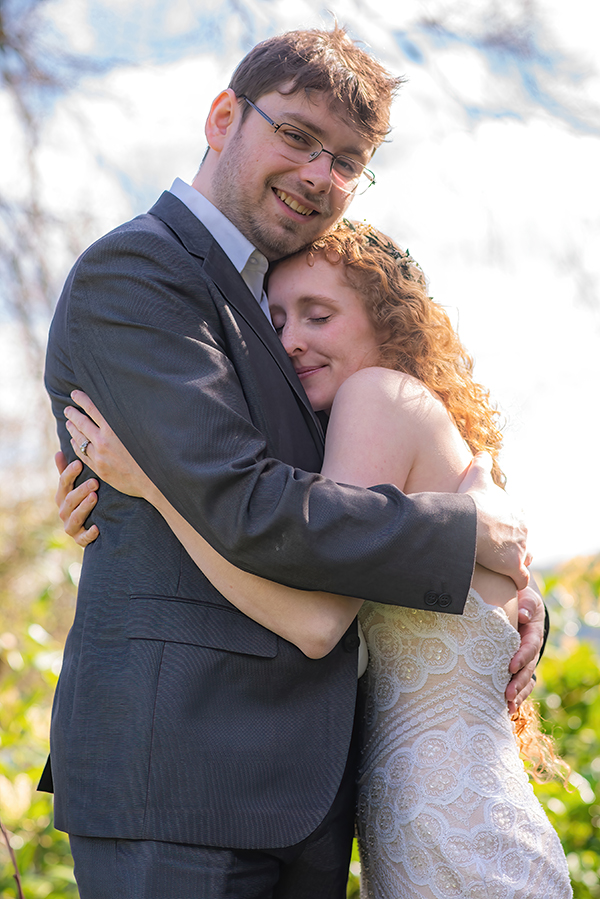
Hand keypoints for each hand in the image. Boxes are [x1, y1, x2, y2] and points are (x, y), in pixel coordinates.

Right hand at [55, 451, 98, 547]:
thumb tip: (58, 452)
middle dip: (81, 490)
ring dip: (85, 507)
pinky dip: (89, 533)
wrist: (86, 529)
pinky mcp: (79, 539)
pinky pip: (83, 538)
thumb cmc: (80, 502)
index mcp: (62, 497)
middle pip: (70, 500)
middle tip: (95, 482)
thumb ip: (66, 472)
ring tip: (95, 497)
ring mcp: (70, 526)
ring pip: (75, 517)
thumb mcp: (73, 487)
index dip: (69, 473)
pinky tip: (97, 528)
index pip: (63, 483)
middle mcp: (63, 511)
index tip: (79, 463)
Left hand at [65, 391, 151, 498]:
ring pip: (79, 439)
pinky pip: (82, 455)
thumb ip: (130, 418)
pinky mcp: (100, 469)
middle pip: (82, 423)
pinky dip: (76, 446)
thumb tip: (123, 406)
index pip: (92, 408)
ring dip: (72, 429)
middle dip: (73, 414)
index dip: (81, 399)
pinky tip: (74, 442)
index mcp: (114, 428)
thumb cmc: (154, 454)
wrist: (153, 481)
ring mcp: (100, 456)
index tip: (74, 394)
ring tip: (68, 423)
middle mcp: (103, 441)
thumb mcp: (143, 430)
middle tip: (67, 409)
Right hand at [458, 452, 529, 590]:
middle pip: (522, 540)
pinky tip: (507, 583)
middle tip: (496, 551)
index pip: (517, 521)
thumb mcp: (477, 477)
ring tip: (501, 568)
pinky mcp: (514, 567)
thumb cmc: (472, 501)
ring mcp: (520, 549)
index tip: (495, 532)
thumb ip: (481, 464)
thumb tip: (482, 453)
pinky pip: (520, 578)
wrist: (469, 523)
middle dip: (513, 545)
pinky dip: (515, 581)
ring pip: (523, 559)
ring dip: (515, 563)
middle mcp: (523, 529)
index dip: (507, 527)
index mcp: (516, 511)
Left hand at [505, 584, 545, 713]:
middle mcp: (531, 650)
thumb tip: (523, 615)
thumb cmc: (522, 602)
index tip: (510, 666)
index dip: (521, 657)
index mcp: (533, 634)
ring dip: (517, 694)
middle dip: (518, 682)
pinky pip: (519, 684)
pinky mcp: (517, 667)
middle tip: (507, 694)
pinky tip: (506, 709)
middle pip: (527, 669)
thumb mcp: (528, 599)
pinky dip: (515, 696)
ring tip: (507, 706)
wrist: (521, 606)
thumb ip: (527, 605)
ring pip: (524, 680)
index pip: (529, 647)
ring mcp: (525, 661)